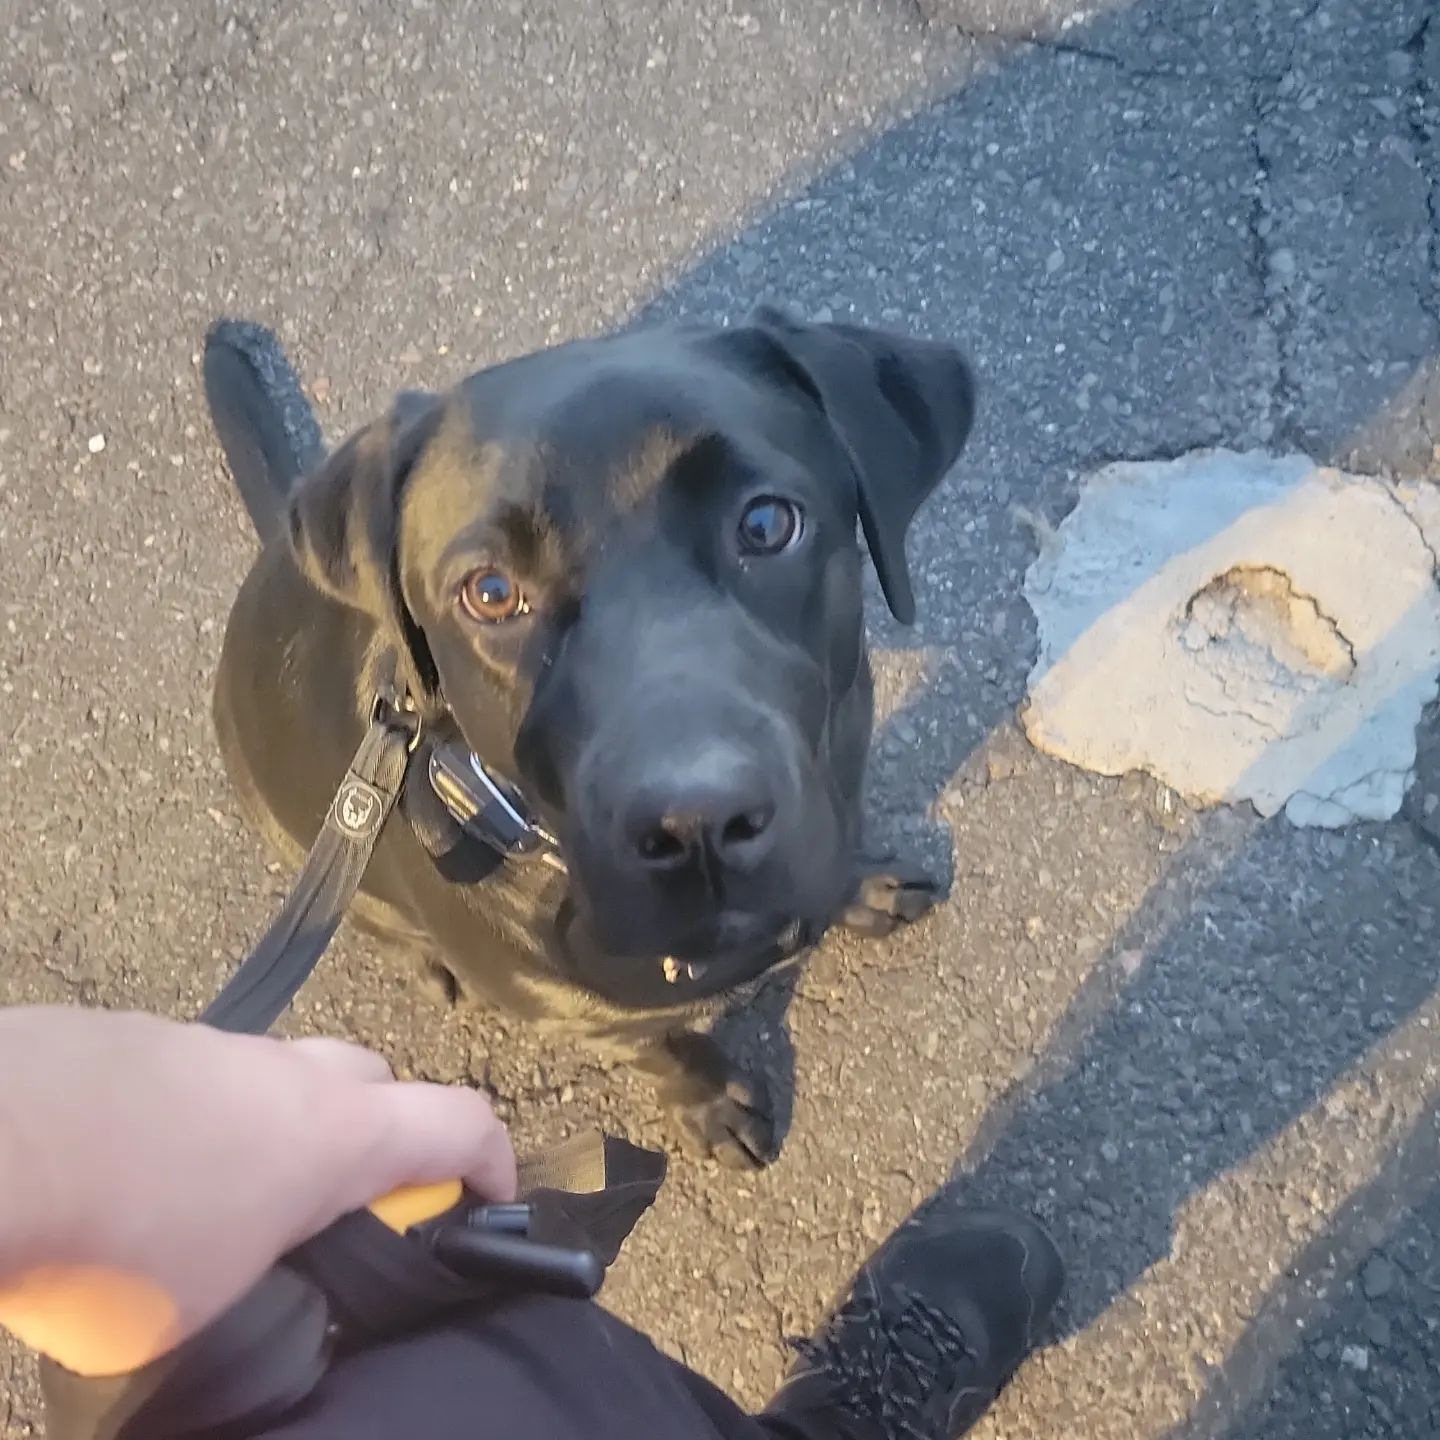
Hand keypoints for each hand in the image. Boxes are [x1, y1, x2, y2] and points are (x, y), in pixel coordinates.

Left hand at [0, 1006, 514, 1374]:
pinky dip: (193, 1117)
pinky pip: (195, 1073)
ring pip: (277, 1074)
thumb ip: (262, 1299)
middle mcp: (288, 1072)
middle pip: (374, 1080)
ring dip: (275, 1128)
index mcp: (336, 1136)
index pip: (461, 1123)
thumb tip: (249, 1309)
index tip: (491, 1203)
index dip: (493, 1163)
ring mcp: (211, 1042)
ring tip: (217, 1201)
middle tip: (340, 1210)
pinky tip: (135, 1170)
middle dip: (378, 1137)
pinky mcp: (136, 1035)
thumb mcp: (210, 1315)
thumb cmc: (119, 1241)